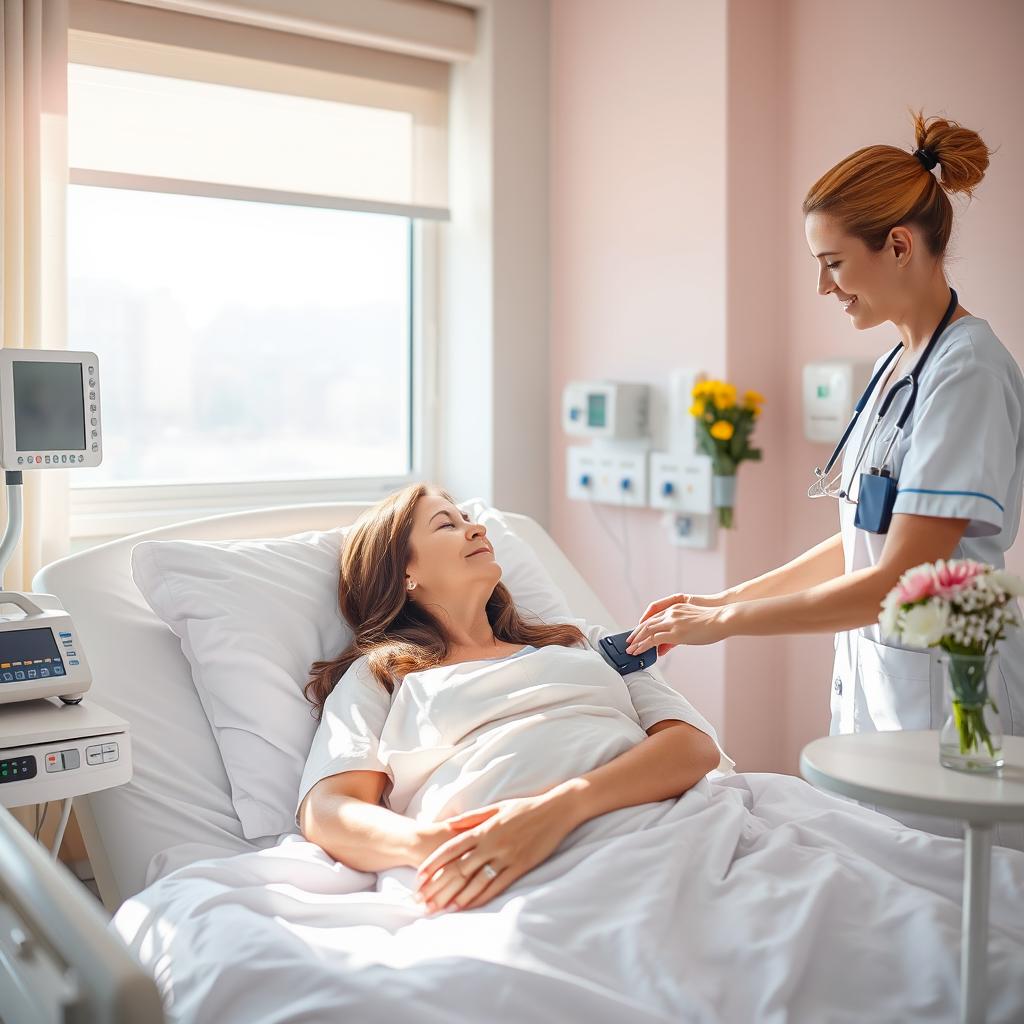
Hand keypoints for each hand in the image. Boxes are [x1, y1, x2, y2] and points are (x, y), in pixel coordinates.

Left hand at [414, 795, 573, 912]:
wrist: (555, 810)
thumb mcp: (495, 807)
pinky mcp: (520, 867)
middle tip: (422, 901)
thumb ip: (471, 818)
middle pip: (458, 869)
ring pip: (475, 881)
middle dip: (438, 887)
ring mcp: (506, 857)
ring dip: (456, 897)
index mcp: (483, 829)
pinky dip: (480, 898)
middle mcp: (492, 844)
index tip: (418, 878)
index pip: (451, 849)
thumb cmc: (524, 807)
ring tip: (439, 909)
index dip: (433, 865)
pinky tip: (467, 907)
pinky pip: (496, 886)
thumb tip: (447, 825)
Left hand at [626, 601, 730, 654]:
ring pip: (648, 631)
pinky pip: (654, 639)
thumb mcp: (691, 625)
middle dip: (636, 634)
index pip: (654, 617)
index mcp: (675, 608)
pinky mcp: (676, 632)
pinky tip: (639, 651)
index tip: (637, 634)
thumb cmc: (712, 624)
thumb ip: (677, 635)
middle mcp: (671, 613)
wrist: (723, 619)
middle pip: (647, 623)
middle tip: (629, 643)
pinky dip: (644, 646)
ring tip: (630, 650)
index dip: (644, 626)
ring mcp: (672, 622)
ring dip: (637, 641)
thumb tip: (665, 647)